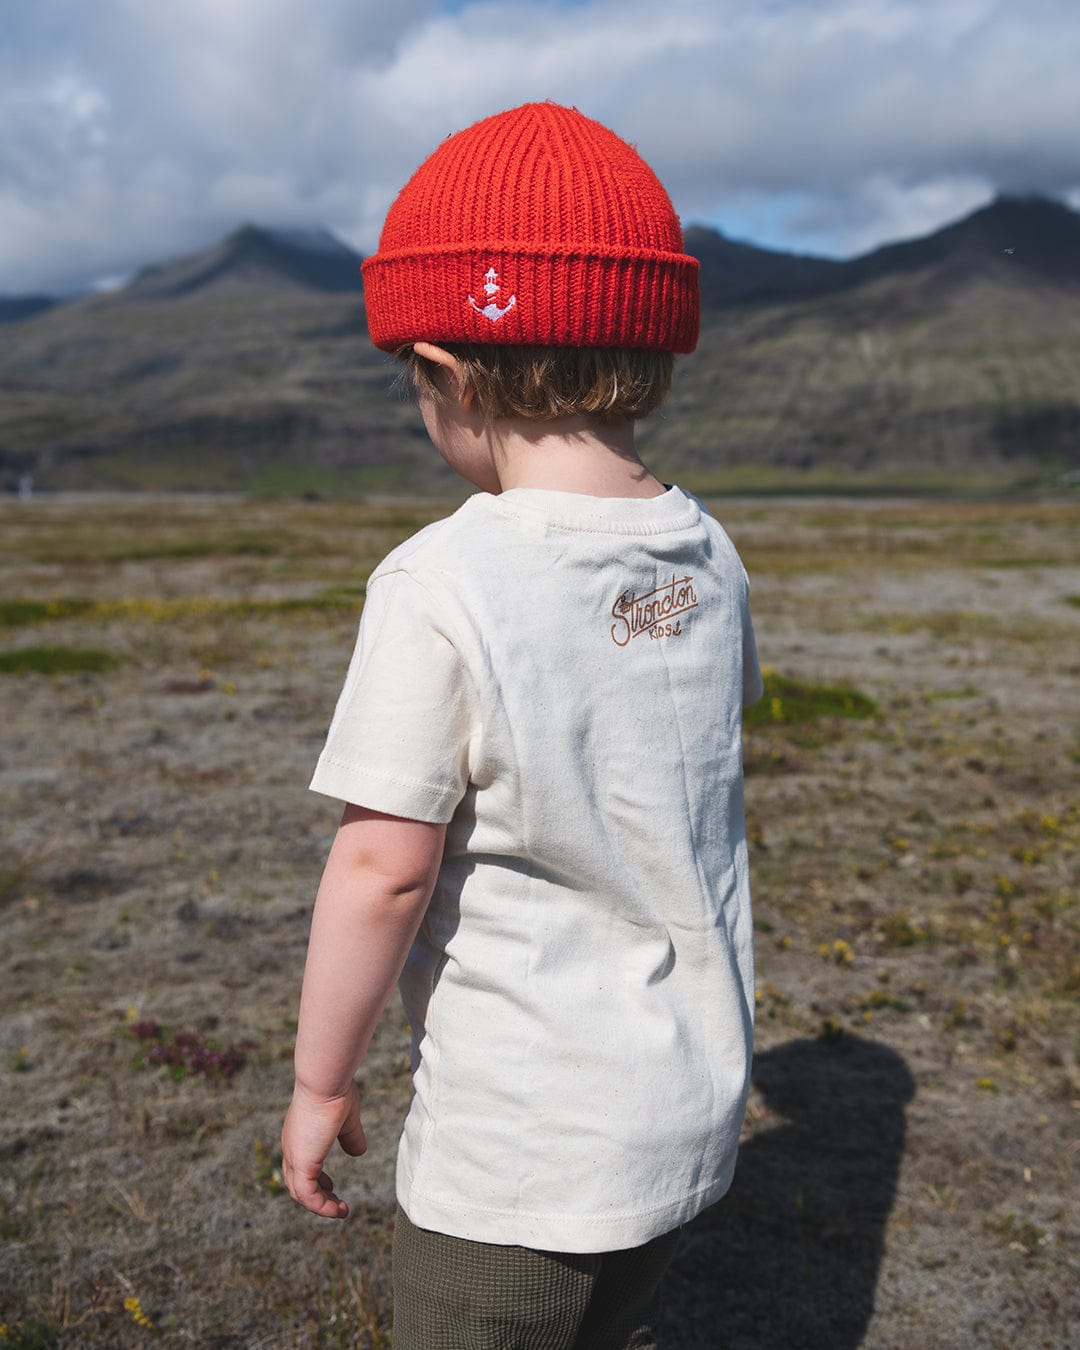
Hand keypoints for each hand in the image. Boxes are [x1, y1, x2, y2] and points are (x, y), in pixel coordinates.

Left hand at [281, 1079, 366, 1218]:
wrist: (326, 1082)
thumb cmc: (336, 1092)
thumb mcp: (347, 1118)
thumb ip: (351, 1136)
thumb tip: (359, 1152)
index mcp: (299, 1135)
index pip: (300, 1165)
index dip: (316, 1179)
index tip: (331, 1186)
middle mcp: (293, 1147)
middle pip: (296, 1183)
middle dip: (316, 1196)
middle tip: (335, 1203)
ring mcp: (295, 1156)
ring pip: (300, 1193)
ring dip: (321, 1206)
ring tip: (340, 1211)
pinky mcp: (302, 1164)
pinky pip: (309, 1197)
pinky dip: (323, 1207)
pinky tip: (339, 1210)